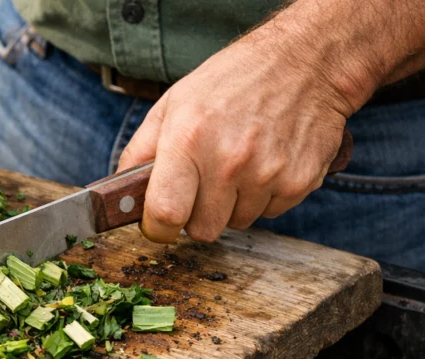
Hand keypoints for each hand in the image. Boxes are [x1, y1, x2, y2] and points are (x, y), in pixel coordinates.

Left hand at [117, 22, 358, 242]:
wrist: (306, 61)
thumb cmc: (234, 80)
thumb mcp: (174, 103)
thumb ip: (141, 150)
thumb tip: (119, 191)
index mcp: (189, 140)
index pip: (166, 214)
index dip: (159, 227)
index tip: (160, 223)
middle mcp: (228, 161)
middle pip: (203, 230)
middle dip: (199, 213)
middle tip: (206, 182)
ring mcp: (267, 174)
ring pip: (238, 222)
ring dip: (234, 203)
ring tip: (240, 163)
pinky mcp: (299, 182)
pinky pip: (271, 213)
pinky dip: (265, 195)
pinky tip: (266, 161)